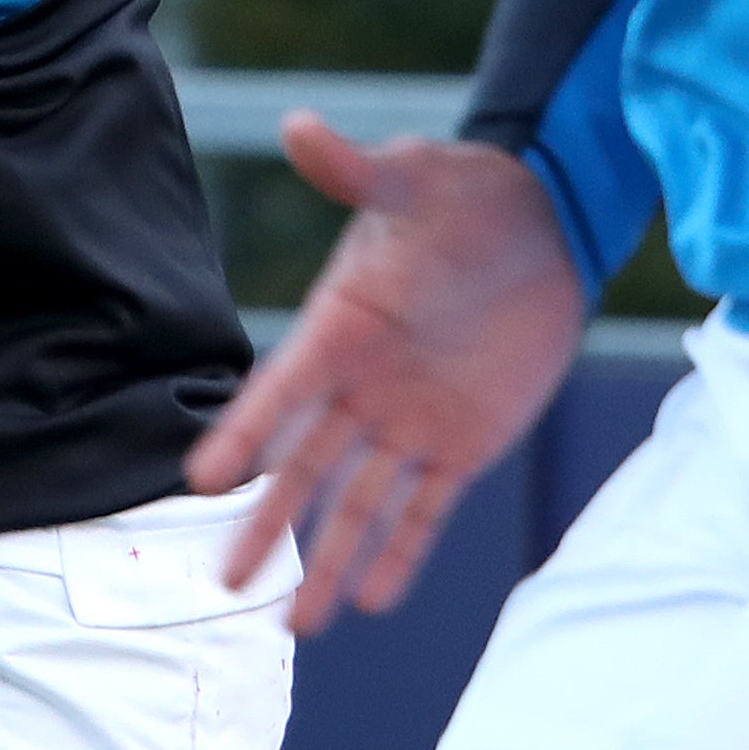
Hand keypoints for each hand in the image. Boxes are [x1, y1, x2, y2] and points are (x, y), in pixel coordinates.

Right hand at [186, 114, 587, 635]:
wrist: (545, 225)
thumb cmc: (467, 195)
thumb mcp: (413, 180)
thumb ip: (357, 171)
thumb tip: (301, 125)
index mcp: (340, 327)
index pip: (282, 390)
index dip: (244, 434)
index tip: (203, 481)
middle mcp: (363, 385)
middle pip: (306, 467)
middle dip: (267, 525)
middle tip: (225, 582)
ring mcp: (410, 419)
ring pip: (359, 502)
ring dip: (328, 560)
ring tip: (298, 623)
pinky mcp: (463, 444)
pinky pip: (426, 509)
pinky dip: (401, 552)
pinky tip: (374, 598)